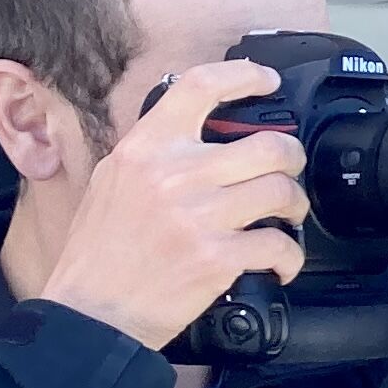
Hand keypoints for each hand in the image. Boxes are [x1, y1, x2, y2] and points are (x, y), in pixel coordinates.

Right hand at [36, 61, 310, 350]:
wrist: (92, 311)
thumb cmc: (101, 252)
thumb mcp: (113, 182)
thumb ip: (155, 156)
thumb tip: (199, 139)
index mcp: (145, 148)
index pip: (198, 87)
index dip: (243, 76)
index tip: (266, 82)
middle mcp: (173, 174)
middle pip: (267, 145)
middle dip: (291, 159)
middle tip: (287, 173)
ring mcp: (198, 215)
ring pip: (281, 191)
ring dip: (296, 207)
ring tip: (286, 219)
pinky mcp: (218, 257)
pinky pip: (280, 244)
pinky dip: (290, 257)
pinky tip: (280, 263)